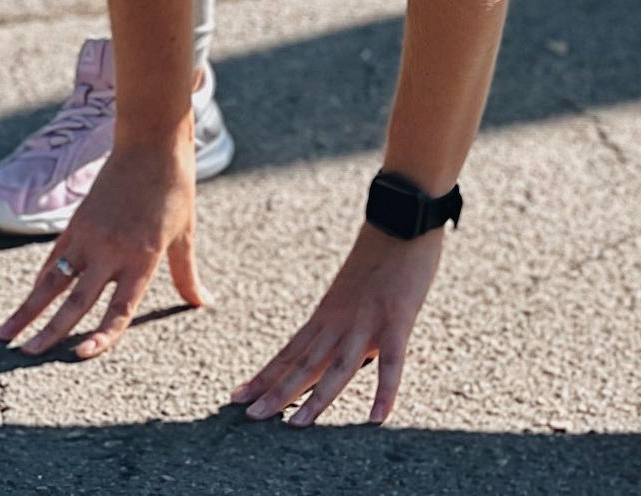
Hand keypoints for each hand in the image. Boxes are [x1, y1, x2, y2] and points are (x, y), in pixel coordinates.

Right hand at [0, 140, 210, 358]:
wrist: (151, 145)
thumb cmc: (174, 189)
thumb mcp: (185, 234)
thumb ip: (186, 274)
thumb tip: (203, 303)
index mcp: (143, 258)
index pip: (119, 308)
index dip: (101, 335)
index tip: (80, 356)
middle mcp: (112, 252)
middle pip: (76, 301)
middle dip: (50, 331)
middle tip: (26, 356)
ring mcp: (89, 237)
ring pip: (52, 282)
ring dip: (27, 310)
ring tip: (4, 335)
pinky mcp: (75, 223)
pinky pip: (53, 258)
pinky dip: (39, 280)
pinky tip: (27, 299)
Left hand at [230, 220, 444, 425]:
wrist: (402, 216)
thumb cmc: (382, 249)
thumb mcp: (352, 284)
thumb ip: (344, 310)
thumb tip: (336, 330)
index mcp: (328, 311)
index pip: (290, 350)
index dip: (264, 375)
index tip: (238, 397)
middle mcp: (340, 320)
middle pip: (304, 361)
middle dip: (277, 391)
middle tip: (250, 417)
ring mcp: (367, 321)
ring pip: (337, 366)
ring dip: (316, 397)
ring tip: (295, 425)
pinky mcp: (398, 320)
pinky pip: (391, 362)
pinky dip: (384, 391)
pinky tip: (376, 418)